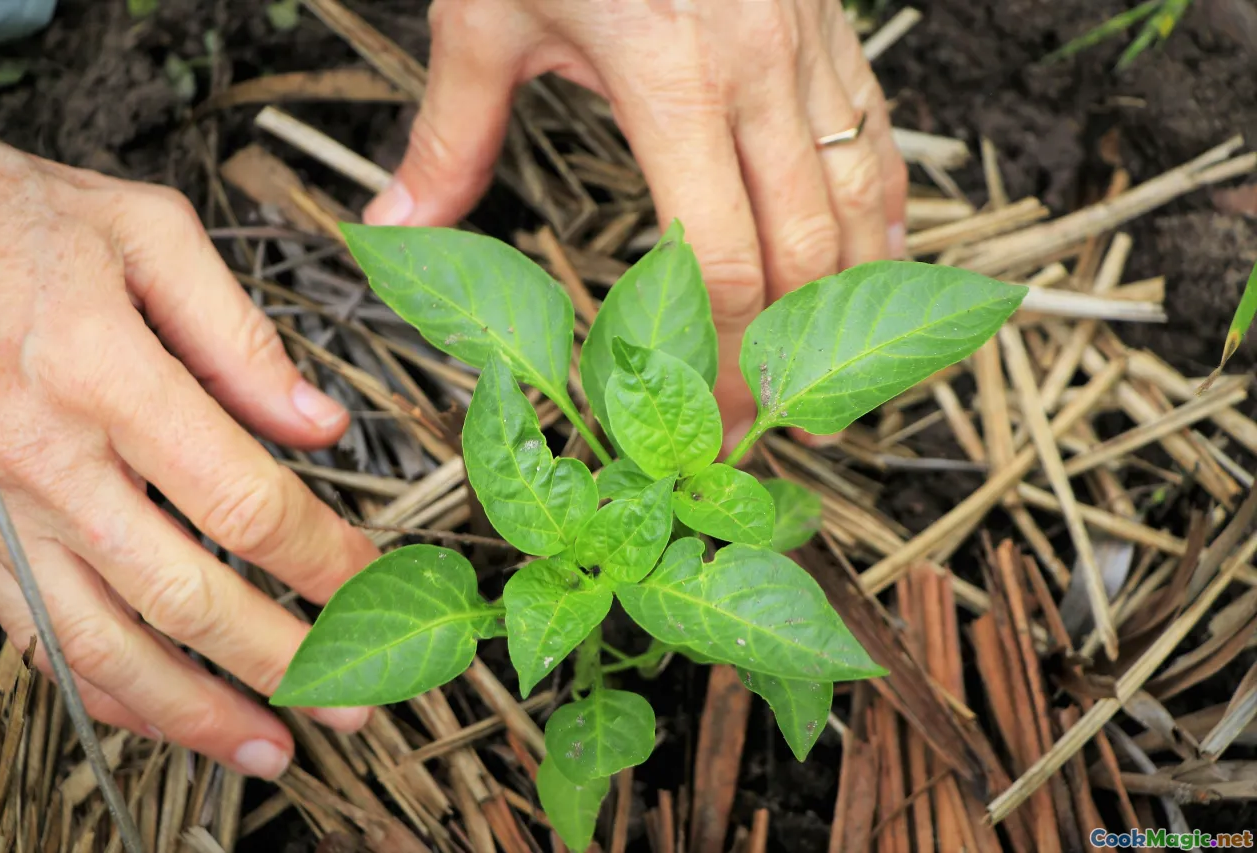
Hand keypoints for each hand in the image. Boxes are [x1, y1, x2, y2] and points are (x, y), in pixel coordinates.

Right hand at [0, 143, 379, 777]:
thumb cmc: (2, 218)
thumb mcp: (138, 232)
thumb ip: (238, 333)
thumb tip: (321, 422)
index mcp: (103, 374)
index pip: (245, 501)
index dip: (324, 558)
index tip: (375, 582)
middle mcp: (48, 462)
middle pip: (188, 596)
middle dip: (284, 661)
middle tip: (355, 700)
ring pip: (105, 648)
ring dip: (198, 713)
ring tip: (273, 747)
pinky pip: (40, 640)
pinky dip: (109, 694)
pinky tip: (167, 717)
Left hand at [364, 0, 907, 448]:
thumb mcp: (488, 18)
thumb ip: (452, 138)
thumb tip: (394, 230)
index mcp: (673, 80)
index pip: (722, 262)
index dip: (725, 361)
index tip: (709, 423)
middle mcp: (759, 71)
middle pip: (804, 252)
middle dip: (792, 353)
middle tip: (779, 426)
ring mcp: (807, 45)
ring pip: (863, 197)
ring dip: (853, 298)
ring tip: (839, 373)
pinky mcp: (829, 24)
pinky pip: (877, 132)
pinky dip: (881, 207)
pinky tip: (875, 256)